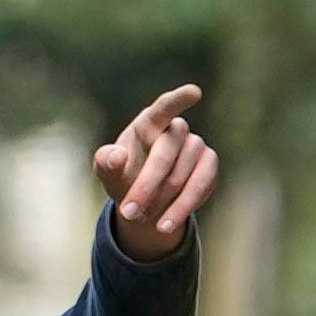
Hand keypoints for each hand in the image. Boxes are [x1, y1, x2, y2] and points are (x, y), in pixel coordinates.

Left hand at [95, 84, 222, 265]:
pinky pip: (200, 186)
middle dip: (146, 185)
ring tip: (141, 220)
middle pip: (165, 153)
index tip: (194, 92)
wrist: (144, 199)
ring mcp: (196, 146)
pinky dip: (182, 208)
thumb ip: (105, 163)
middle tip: (128, 213)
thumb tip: (115, 156)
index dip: (178, 100)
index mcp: (148, 123)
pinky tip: (165, 223)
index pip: (163, 108)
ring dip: (161, 201)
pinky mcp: (209, 166)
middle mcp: (176, 130)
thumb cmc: (123, 176)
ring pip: (182, 174)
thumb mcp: (107, 172)